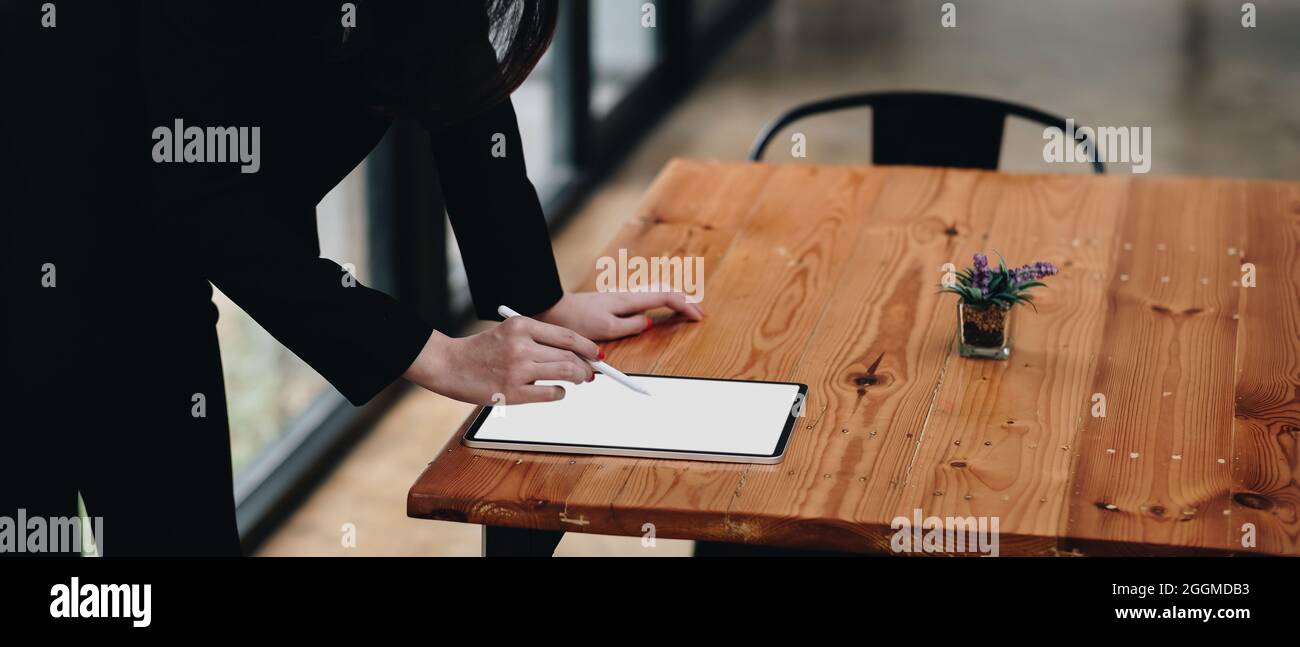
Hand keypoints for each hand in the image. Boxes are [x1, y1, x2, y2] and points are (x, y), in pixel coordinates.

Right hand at [402, 317, 599, 404]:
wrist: (448, 364)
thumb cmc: (481, 351)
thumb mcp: (509, 333)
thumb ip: (538, 340)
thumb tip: (576, 353)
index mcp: (521, 325)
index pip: (567, 336)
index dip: (587, 347)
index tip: (596, 354)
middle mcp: (520, 345)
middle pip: (569, 355)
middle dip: (586, 366)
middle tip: (591, 373)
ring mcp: (517, 369)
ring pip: (565, 373)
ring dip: (578, 378)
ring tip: (579, 380)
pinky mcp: (512, 392)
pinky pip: (550, 393)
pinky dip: (560, 393)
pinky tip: (557, 391)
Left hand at [535, 292, 703, 340]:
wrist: (554, 309)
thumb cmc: (577, 320)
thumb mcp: (606, 328)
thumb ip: (631, 326)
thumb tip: (650, 323)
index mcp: (629, 300)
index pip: (665, 298)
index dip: (685, 307)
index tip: (698, 317)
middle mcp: (627, 295)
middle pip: (664, 292)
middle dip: (684, 301)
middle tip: (698, 313)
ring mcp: (621, 297)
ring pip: (655, 293)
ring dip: (673, 300)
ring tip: (686, 309)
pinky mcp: (614, 302)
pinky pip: (645, 299)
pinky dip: (659, 302)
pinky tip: (659, 308)